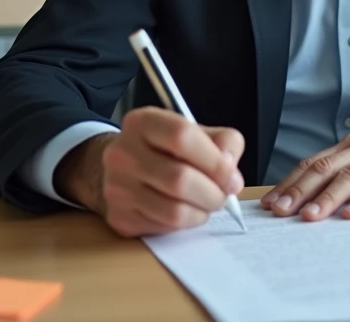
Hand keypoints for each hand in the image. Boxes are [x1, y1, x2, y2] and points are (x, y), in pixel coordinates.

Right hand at [57, 107, 244, 237]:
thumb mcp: (194, 132)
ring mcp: (117, 187)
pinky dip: (185, 223)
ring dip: (201, 212)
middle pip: (180, 179)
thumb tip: (231, 175)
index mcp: (143, 122)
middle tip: (223, 195)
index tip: (232, 177)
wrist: (120, 169)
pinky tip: (186, 211)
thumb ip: (222, 142)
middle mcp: (123, 153)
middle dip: (213, 193)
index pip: (182, 137)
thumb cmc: (165, 150)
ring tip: (206, 204)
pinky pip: (164, 228)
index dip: (214, 161)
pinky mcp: (120, 217)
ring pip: (174, 211)